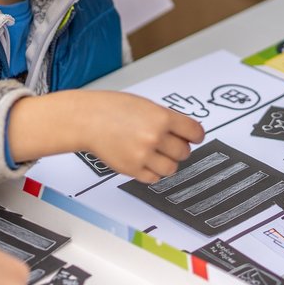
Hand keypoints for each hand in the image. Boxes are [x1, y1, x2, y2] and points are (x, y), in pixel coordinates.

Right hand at [65, 91, 205, 182]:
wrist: (88, 119)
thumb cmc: (113, 109)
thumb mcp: (146, 105)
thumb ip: (167, 119)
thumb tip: (187, 133)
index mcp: (162, 117)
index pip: (195, 132)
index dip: (195, 136)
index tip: (194, 137)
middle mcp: (155, 137)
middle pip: (184, 152)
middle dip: (179, 148)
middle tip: (168, 144)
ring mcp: (143, 155)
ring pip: (171, 168)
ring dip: (167, 162)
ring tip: (155, 153)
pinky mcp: (132, 170)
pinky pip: (154, 178)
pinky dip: (152, 172)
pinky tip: (145, 161)